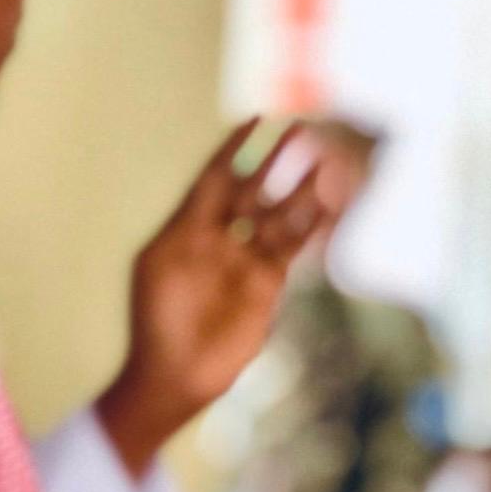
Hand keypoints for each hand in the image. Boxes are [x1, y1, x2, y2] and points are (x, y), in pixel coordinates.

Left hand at [97, 120, 333, 477]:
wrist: (176, 373)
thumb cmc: (158, 319)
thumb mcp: (164, 260)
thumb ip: (191, 219)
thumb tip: (215, 183)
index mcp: (188, 228)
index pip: (216, 175)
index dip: (235, 147)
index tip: (255, 118)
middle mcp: (221, 238)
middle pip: (254, 187)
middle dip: (277, 159)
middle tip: (303, 129)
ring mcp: (246, 260)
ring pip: (280, 213)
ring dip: (302, 187)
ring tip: (327, 161)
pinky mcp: (268, 283)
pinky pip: (293, 246)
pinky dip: (313, 224)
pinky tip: (332, 202)